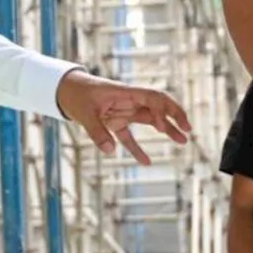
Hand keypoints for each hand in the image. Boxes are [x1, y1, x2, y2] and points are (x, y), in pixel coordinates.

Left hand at [55, 70, 191, 163]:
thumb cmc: (77, 95)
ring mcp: (124, 112)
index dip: (166, 109)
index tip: (171, 125)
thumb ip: (97, 132)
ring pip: (149, 120)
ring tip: (182, 142)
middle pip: (157, 107)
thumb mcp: (85, 114)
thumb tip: (110, 150)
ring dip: (165, 130)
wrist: (65, 90)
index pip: (153, 97)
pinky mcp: (115, 122)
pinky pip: (130, 137)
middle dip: (173, 117)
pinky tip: (146, 163)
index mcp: (126, 93)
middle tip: (187, 131)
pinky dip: (137, 149)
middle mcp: (129, 101)